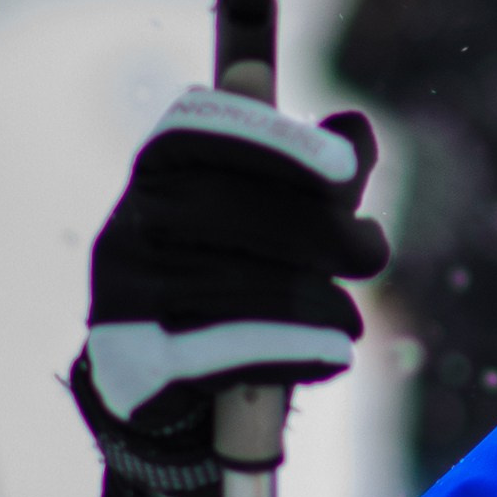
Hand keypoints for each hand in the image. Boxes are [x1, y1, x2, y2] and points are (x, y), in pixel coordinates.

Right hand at [77, 88, 389, 456]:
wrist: (148, 370)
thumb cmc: (222, 277)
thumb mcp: (259, 218)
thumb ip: (308, 176)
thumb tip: (357, 126)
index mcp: (156, 173)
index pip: (205, 130)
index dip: (279, 145)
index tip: (346, 169)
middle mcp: (130, 223)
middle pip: (235, 210)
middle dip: (323, 232)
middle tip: (370, 253)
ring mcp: (126, 292)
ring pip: (243, 287)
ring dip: (319, 305)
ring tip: (350, 320)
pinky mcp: (137, 358)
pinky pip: (234, 349)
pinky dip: (298, 351)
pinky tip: (335, 354)